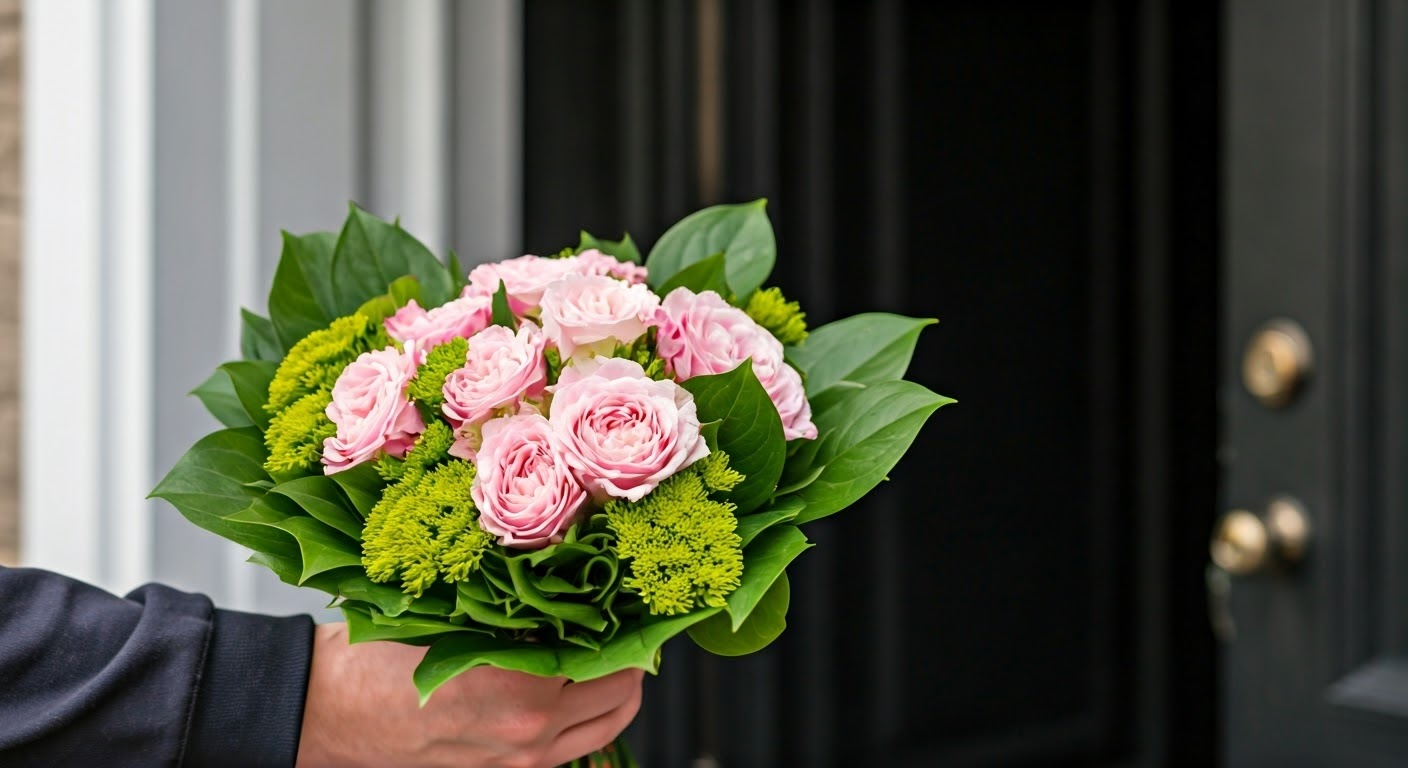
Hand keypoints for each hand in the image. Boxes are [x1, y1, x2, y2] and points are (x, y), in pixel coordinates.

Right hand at [295, 623, 643, 767]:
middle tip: (627, 623)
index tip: (636, 602)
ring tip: (605, 650)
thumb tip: (574, 581)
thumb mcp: (451, 617)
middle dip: (631, 659)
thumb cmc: (373, 659)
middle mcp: (529, 735)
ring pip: (601, 729)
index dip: (632, 627)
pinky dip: (581, 715)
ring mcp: (518, 763)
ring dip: (613, 690)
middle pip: (619, 699)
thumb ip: (518, 611)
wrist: (321, 710)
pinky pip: (568, 747)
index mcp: (521, 691)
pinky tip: (565, 679)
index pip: (613, 660)